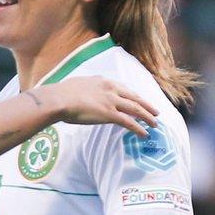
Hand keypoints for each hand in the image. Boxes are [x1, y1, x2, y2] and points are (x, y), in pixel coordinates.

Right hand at [38, 76, 158, 136]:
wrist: (58, 99)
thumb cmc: (61, 93)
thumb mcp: (77, 85)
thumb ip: (86, 88)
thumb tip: (84, 93)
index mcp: (103, 81)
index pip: (123, 89)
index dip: (133, 96)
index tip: (139, 100)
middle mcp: (111, 89)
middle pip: (134, 98)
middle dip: (146, 105)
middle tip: (156, 111)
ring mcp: (112, 102)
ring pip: (136, 109)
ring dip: (147, 117)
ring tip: (155, 123)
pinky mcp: (110, 114)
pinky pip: (129, 122)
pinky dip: (139, 128)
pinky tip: (145, 134)